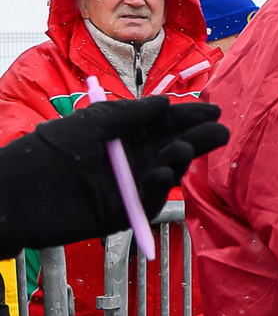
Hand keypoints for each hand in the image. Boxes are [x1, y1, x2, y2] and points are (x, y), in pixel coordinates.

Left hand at [0, 96, 230, 251]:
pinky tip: (162, 172)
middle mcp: (127, 160)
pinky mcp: (123, 213)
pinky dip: (159, 186)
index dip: (186, 116)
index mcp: (118, 135)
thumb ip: (128, 115)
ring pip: (166, 172)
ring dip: (180, 159)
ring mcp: (126, 187)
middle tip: (219, 132)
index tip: (211, 111)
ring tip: (185, 149)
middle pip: (171, 147)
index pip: (160, 123)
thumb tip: (165, 102)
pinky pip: (150, 200)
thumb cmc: (46, 153)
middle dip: (196, 138)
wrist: (16, 198)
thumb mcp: (88, 124)